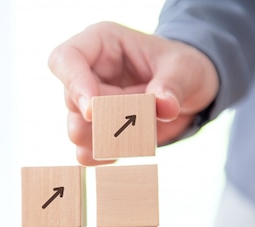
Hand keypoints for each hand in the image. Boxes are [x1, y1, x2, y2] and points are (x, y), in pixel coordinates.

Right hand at [48, 22, 218, 164]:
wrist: (189, 92)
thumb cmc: (183, 68)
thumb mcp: (186, 68)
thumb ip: (173, 85)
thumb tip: (165, 107)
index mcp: (101, 44)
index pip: (65, 59)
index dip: (74, 85)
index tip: (92, 112)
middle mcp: (87, 73)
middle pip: (73, 102)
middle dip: (107, 118)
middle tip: (143, 119)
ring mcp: (88, 105)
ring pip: (77, 130)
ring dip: (110, 138)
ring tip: (144, 132)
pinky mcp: (95, 131)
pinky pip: (87, 151)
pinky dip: (109, 154)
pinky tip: (131, 147)